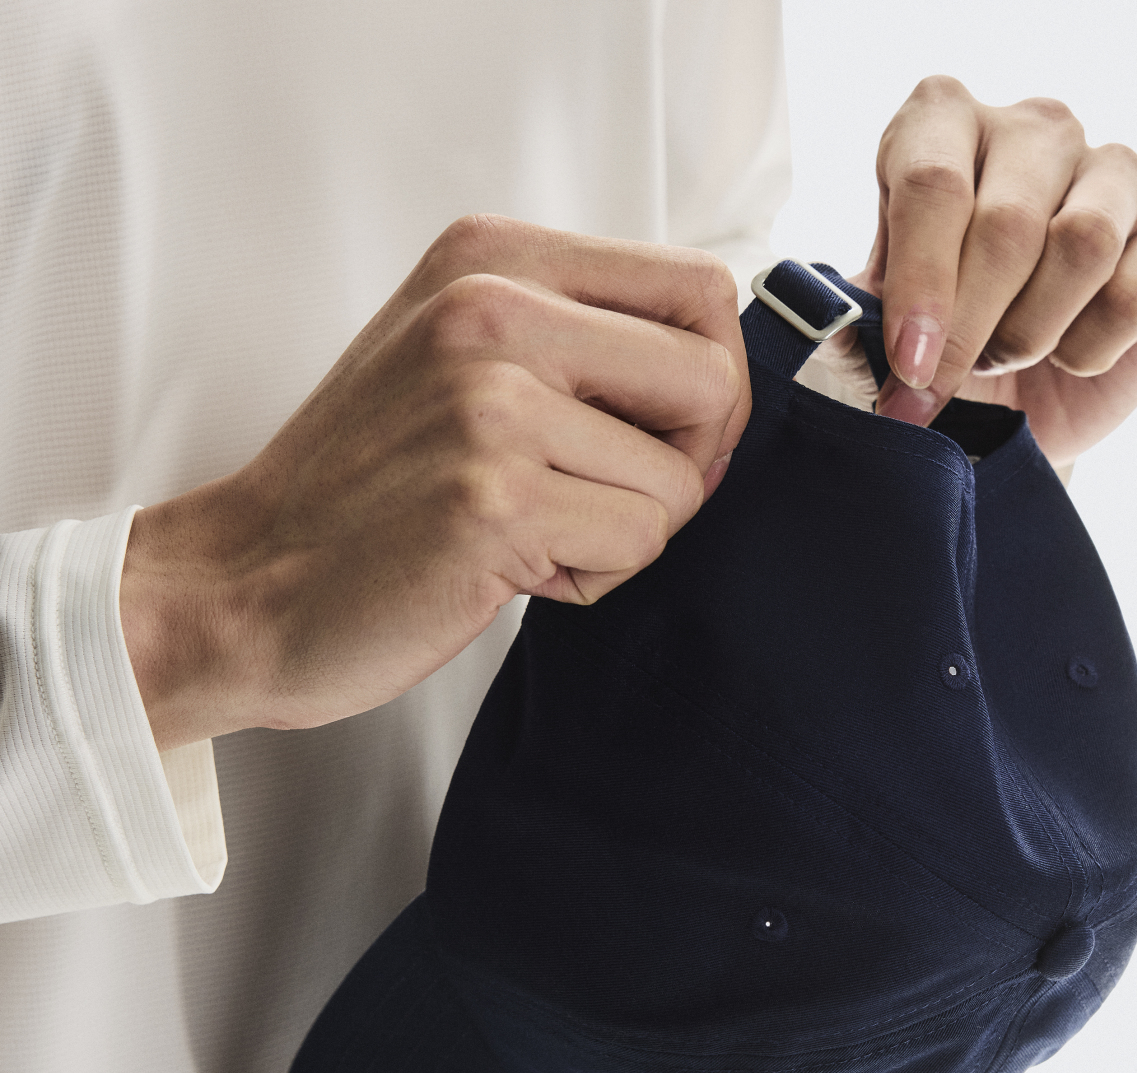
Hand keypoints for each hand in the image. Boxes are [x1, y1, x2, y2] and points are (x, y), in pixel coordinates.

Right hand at [120, 216, 747, 749]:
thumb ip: (574, 338)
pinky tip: (513, 571)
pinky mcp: (496, 498)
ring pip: (679, 482)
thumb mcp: (456, 358)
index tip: (662, 435)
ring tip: (528, 534)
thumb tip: (722, 379)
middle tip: (608, 499)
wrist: (246, 582)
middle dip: (689, 463)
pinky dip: (590, 579)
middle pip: (713, 380)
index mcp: (492, 258)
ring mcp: (491, 403)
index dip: (712, 378)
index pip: (697, 288)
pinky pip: (635, 543)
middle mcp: (493, 309)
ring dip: (622, 533)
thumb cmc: (362, 489)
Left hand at [858, 78, 1136, 465]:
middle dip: (970, 331)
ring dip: (1033, 333)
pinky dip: (1094, 348)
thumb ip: (855, 320)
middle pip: (1006, 225)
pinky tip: (1074, 354)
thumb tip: (831, 325)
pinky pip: (1135, 292)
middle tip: (948, 385)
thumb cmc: (942, 350)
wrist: (1020, 406)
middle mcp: (1034, 129)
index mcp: (944, 124)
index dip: (921, 287)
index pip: (932, 182)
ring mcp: (1113, 169)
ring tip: (1010, 358)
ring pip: (1081, 248)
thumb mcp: (880, 333)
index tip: (908, 367)